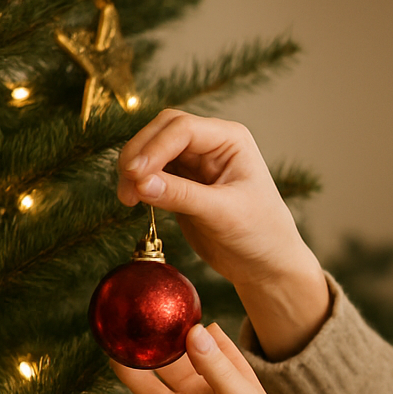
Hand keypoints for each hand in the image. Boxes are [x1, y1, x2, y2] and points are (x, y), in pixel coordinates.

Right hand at [111, 323, 323, 393]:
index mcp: (228, 363)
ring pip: (158, 367)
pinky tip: (115, 358)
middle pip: (177, 347)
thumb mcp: (240, 392)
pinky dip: (131, 376)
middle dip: (159, 329)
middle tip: (137, 306)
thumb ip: (215, 365)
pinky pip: (147, 392)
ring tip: (119, 327)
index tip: (170, 296)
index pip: (206, 332)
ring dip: (141, 350)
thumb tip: (193, 331)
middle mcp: (204, 376)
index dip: (189, 317)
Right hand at [117, 110, 330, 359]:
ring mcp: (195, 161)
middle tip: (127, 186)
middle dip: (139, 154)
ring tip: (128, 198)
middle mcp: (211, 143)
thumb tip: (140, 182)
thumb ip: (182, 195)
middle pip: (161, 131)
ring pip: (151, 150)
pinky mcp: (181, 182)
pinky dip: (138, 182)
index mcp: (230, 139)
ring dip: (134, 169)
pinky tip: (133, 199)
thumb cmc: (260, 234)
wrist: (265, 264)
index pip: (183, 129)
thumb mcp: (223, 214)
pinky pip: (151, 172)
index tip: (135, 174)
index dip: (154, 148)